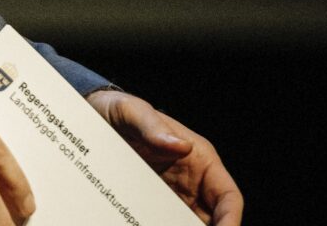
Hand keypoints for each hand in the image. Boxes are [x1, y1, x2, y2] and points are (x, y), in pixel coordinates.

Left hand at [88, 89, 242, 224]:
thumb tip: (181, 146)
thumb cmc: (119, 111)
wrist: (94, 118)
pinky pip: (167, 222)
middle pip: (214, 218)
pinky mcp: (155, 202)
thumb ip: (152, 127)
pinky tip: (149, 225)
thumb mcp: (132, 112)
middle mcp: (194, 181)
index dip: (231, 219)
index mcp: (201, 159)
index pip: (228, 196)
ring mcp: (175, 194)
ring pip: (191, 223)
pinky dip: (164, 225)